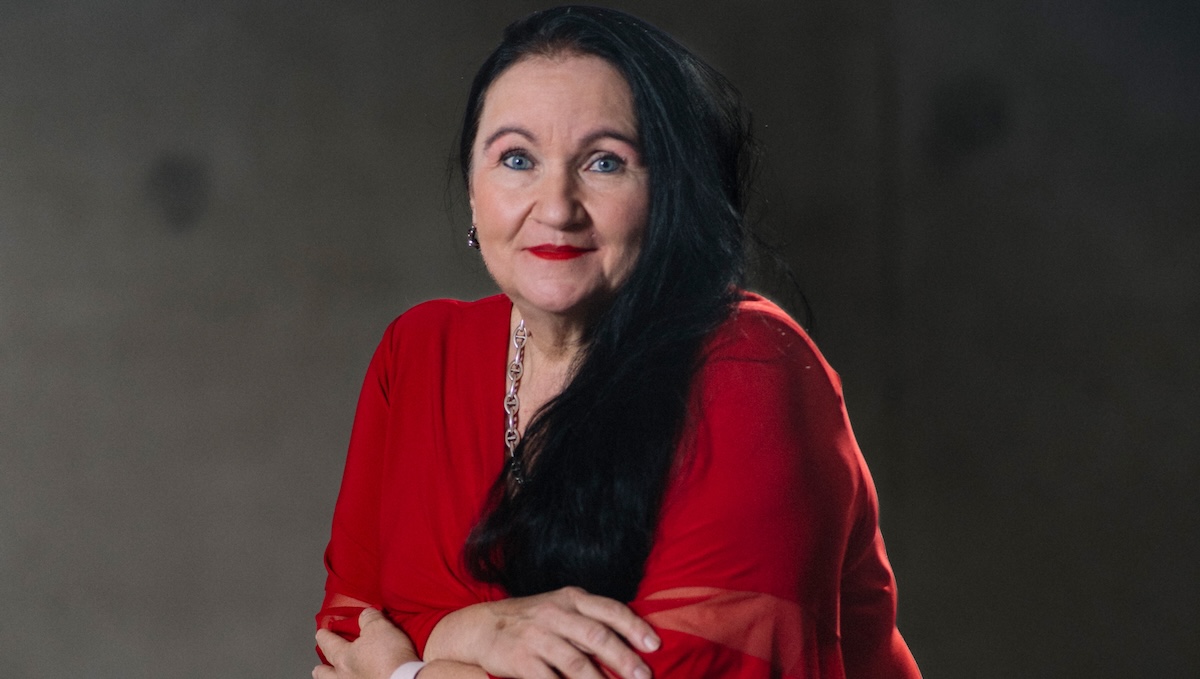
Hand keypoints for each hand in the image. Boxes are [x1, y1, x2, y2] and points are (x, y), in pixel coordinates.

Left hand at [314, 608, 419, 678]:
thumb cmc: (390, 659)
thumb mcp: (380, 627)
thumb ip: (369, 617)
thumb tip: (366, 614)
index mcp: (344, 658)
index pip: (329, 643)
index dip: (324, 636)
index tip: (321, 633)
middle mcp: (345, 677)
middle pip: (325, 674)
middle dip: (321, 670)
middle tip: (317, 668)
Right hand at [426, 586, 659, 678]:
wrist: (482, 626)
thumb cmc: (531, 620)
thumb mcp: (560, 609)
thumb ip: (590, 622)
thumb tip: (631, 644)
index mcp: (571, 599)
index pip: (609, 610)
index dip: (634, 627)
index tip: (654, 646)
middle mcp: (555, 614)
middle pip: (597, 636)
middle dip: (624, 659)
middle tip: (644, 677)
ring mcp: (537, 637)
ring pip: (575, 662)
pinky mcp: (521, 660)